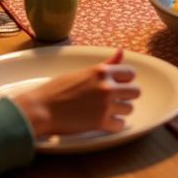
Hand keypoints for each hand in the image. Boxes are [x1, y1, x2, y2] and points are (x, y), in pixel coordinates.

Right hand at [13, 49, 139, 137]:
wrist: (41, 109)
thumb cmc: (57, 89)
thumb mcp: (82, 72)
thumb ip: (106, 65)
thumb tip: (121, 51)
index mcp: (102, 71)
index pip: (131, 73)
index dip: (125, 80)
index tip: (117, 85)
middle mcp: (107, 86)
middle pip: (135, 91)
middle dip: (126, 96)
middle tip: (113, 100)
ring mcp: (105, 105)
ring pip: (129, 109)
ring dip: (120, 111)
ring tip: (105, 111)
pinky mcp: (100, 122)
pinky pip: (120, 125)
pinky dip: (114, 125)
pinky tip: (103, 122)